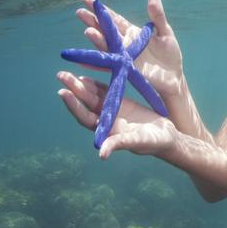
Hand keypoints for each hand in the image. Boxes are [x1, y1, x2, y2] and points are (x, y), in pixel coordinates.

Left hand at [57, 72, 177, 158]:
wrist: (166, 136)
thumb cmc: (152, 142)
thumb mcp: (137, 142)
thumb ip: (119, 144)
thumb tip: (102, 154)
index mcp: (105, 131)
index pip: (85, 117)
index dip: (74, 106)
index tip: (63, 92)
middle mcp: (104, 120)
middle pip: (85, 103)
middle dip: (73, 90)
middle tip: (61, 75)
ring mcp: (111, 110)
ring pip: (92, 96)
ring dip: (80, 85)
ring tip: (67, 73)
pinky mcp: (120, 102)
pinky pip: (105, 91)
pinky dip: (95, 84)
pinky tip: (85, 75)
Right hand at [77, 0, 183, 97]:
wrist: (174, 76)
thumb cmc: (169, 53)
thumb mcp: (165, 32)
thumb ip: (157, 16)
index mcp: (132, 32)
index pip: (114, 19)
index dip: (101, 10)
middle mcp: (124, 43)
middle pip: (105, 30)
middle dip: (93, 21)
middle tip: (80, 12)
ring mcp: (124, 57)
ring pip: (107, 47)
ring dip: (98, 40)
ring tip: (89, 31)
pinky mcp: (127, 70)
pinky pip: (110, 67)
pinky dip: (98, 65)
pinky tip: (84, 62)